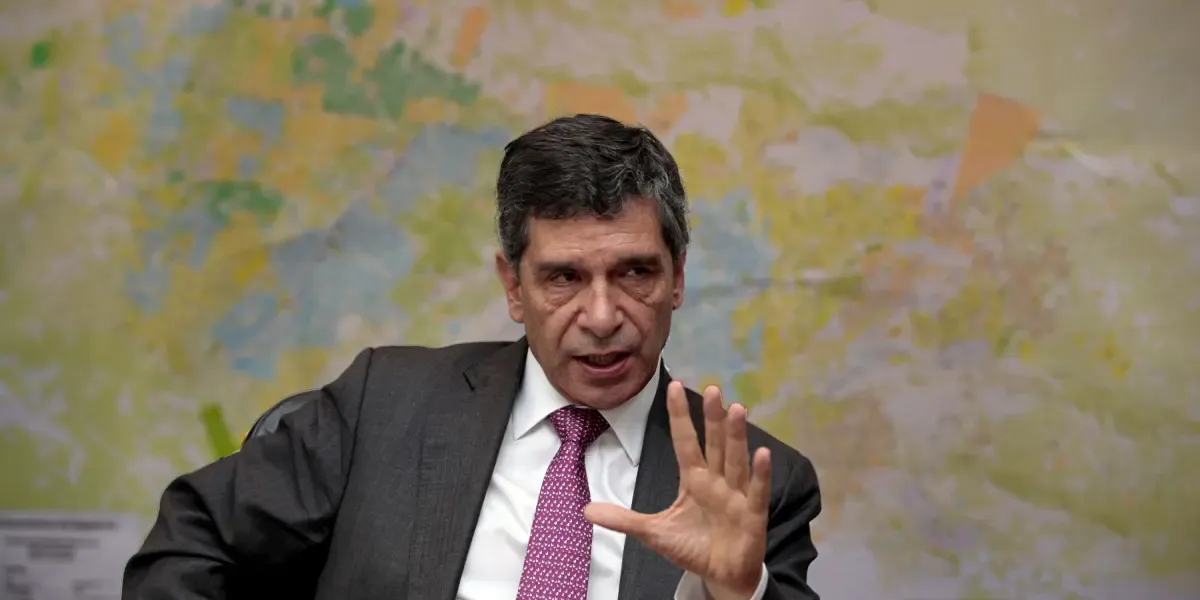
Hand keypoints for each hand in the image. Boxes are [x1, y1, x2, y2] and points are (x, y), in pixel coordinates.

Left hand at [584, 381, 770, 599]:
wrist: (720, 575)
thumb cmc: (692, 547)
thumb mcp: (653, 532)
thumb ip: (623, 519)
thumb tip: (586, 510)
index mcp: (693, 479)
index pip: (685, 441)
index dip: (679, 416)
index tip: (674, 386)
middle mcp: (716, 480)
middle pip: (714, 444)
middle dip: (712, 418)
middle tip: (713, 389)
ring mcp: (736, 495)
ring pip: (735, 460)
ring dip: (736, 436)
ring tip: (736, 409)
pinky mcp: (753, 514)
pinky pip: (757, 491)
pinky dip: (760, 474)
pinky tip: (762, 453)